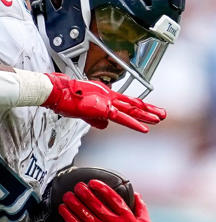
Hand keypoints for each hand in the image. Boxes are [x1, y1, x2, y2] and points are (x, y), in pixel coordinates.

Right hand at [44, 74, 165, 131]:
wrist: (59, 93)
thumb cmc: (67, 100)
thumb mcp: (84, 113)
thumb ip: (96, 119)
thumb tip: (105, 125)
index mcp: (106, 97)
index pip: (127, 104)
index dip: (139, 109)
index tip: (150, 113)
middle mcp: (110, 97)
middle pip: (134, 105)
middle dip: (149, 110)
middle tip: (162, 114)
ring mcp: (108, 101)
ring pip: (132, 109)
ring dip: (147, 114)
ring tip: (159, 118)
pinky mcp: (104, 108)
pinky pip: (122, 117)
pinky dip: (134, 123)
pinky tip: (144, 128)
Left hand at [59, 180, 150, 221]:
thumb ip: (141, 209)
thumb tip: (136, 194)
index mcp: (128, 218)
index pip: (113, 199)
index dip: (102, 189)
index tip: (93, 182)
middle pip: (97, 205)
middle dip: (85, 194)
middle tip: (78, 185)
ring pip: (86, 215)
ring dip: (74, 204)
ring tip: (67, 195)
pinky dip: (69, 217)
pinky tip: (63, 209)